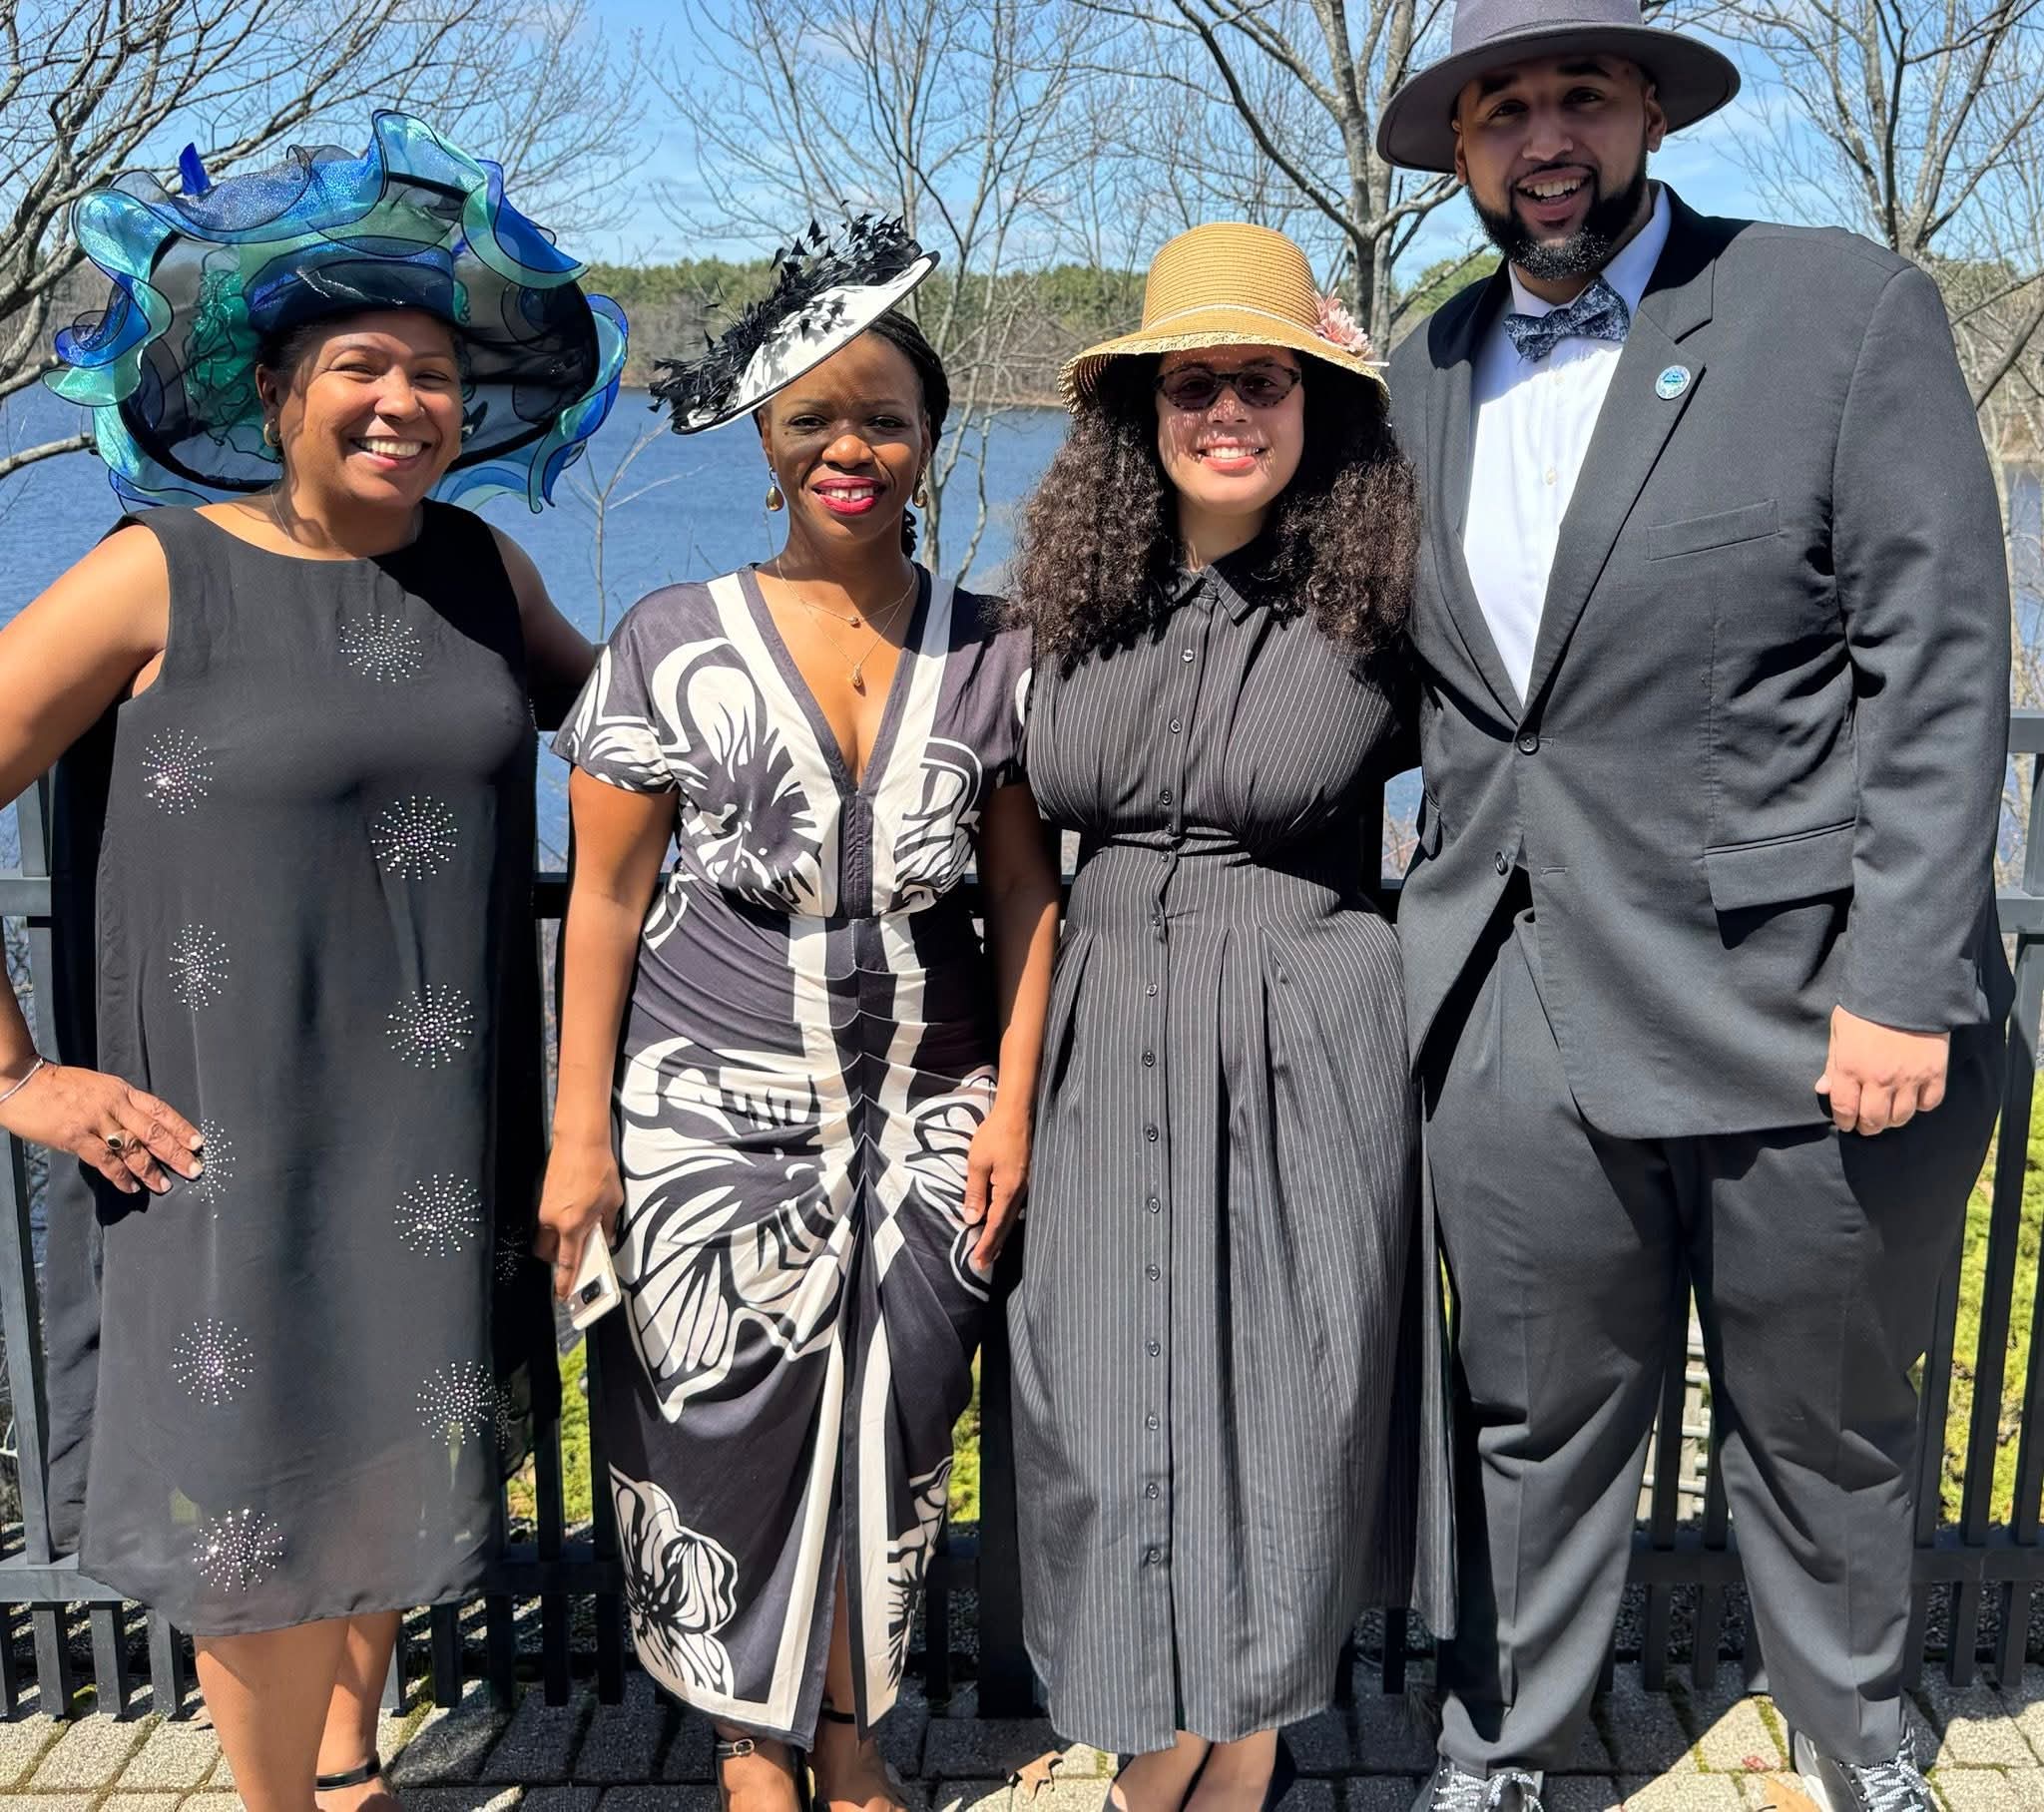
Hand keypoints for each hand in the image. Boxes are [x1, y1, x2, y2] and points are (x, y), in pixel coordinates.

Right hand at [0, 1062, 203, 1193]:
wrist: (24, 1083)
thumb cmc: (59, 1086)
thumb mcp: (98, 1088)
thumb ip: (118, 1107)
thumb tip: (137, 1130)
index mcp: (121, 1091)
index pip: (160, 1110)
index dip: (181, 1127)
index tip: (198, 1143)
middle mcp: (113, 1104)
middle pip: (153, 1131)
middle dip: (176, 1152)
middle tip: (194, 1169)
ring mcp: (95, 1120)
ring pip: (132, 1148)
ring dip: (151, 1169)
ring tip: (165, 1185)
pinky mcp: (76, 1136)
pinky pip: (104, 1160)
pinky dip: (120, 1175)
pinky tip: (131, 1186)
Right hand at [533, 1139, 624, 1299]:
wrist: (579, 1141)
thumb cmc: (599, 1169)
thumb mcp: (613, 1200)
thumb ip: (608, 1226)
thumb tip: (605, 1240)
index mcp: (572, 1225)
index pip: (567, 1262)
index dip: (565, 1281)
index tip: (563, 1295)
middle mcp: (553, 1221)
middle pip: (547, 1253)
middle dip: (557, 1259)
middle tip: (573, 1253)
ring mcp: (543, 1209)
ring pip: (544, 1236)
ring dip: (555, 1240)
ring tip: (575, 1227)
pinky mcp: (540, 1197)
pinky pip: (544, 1219)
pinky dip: (554, 1222)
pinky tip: (571, 1209)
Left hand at [964, 1105, 1029, 1272]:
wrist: (1017, 1113)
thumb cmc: (994, 1135)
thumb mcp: (977, 1163)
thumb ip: (975, 1192)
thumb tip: (972, 1219)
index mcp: (1008, 1189)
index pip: (995, 1224)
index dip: (986, 1243)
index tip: (978, 1260)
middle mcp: (1020, 1192)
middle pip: (1006, 1225)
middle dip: (994, 1245)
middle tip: (983, 1264)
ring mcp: (1025, 1186)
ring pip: (1012, 1217)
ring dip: (1000, 1235)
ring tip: (991, 1250)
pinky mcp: (1025, 1179)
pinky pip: (1015, 1206)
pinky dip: (1006, 1220)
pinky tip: (1000, 1224)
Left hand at [1815, 1006, 1949, 1134]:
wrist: (1905, 988)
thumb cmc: (1865, 1007)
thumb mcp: (1839, 1031)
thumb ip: (1832, 1063)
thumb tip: (1824, 1089)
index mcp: (1850, 1068)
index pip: (1845, 1109)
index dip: (1844, 1121)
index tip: (1846, 1123)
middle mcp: (1879, 1079)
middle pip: (1874, 1120)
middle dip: (1867, 1126)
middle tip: (1867, 1124)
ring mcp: (1909, 1078)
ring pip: (1901, 1117)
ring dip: (1892, 1120)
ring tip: (1888, 1114)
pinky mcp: (1934, 1073)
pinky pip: (1929, 1103)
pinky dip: (1921, 1105)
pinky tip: (1914, 1098)